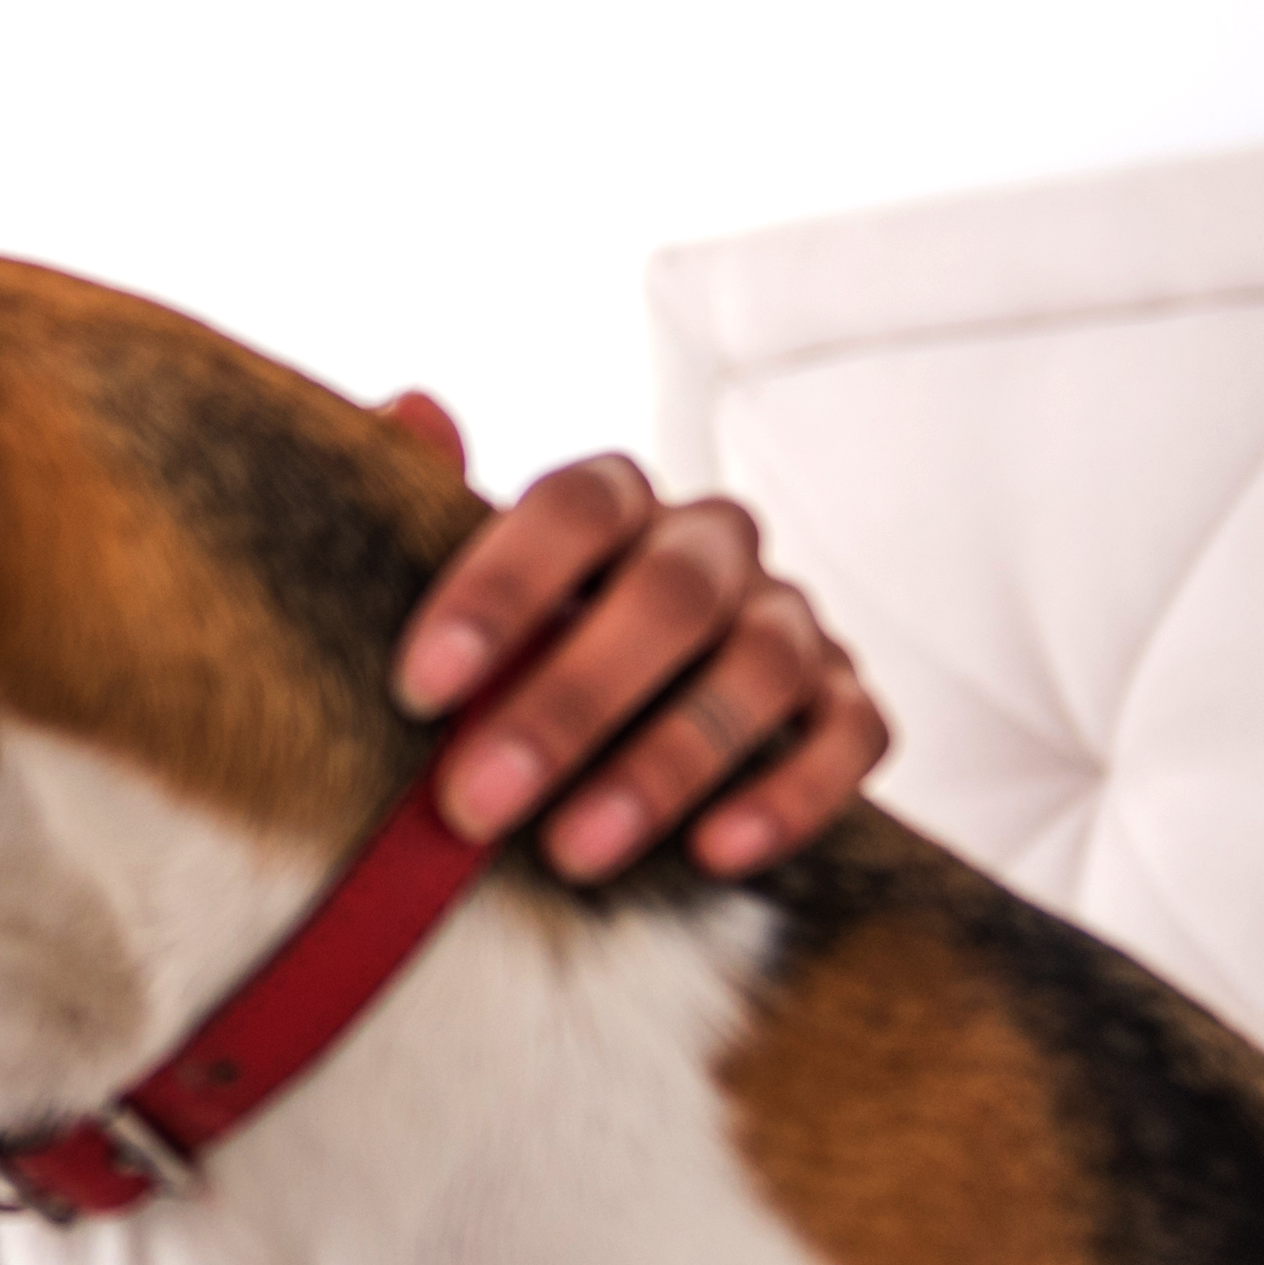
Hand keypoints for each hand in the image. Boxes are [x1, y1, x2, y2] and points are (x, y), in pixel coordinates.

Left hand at [372, 391, 884, 881]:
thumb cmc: (519, 646)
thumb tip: (414, 410)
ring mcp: (792, 620)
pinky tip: (715, 854)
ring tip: (573, 853)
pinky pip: (850, 738)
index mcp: (616, 499)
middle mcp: (713, 546)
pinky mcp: (847, 703)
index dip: (499, 591)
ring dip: (666, 765)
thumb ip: (429, 501)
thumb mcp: (459, 586)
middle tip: (474, 802)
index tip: (420, 688)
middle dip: (569, 705)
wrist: (620, 719)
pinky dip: (789, 795)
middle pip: (667, 598)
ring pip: (760, 670)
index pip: (572, 509)